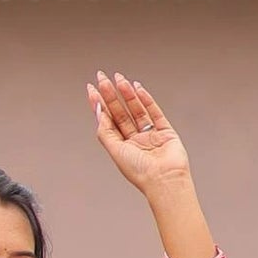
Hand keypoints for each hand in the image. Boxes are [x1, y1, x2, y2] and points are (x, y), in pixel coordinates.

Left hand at [86, 72, 192, 197]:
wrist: (164, 179)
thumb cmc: (139, 171)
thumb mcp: (115, 150)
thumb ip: (105, 130)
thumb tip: (98, 111)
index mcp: (122, 146)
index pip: (108, 121)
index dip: (100, 104)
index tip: (91, 88)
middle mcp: (135, 139)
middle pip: (120, 112)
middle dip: (111, 94)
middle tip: (102, 78)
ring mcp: (150, 134)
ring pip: (136, 110)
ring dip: (127, 94)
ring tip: (119, 79)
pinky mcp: (166, 131)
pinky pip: (155, 112)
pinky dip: (146, 100)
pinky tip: (137, 88)